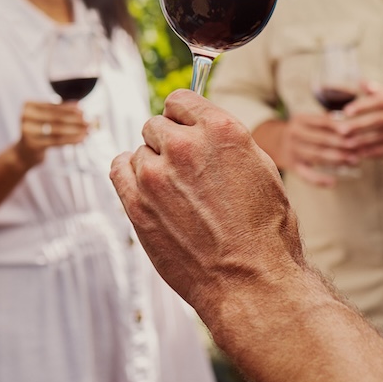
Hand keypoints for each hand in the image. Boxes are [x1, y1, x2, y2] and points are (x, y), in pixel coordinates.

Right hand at [13, 101, 89, 168]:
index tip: (83, 110)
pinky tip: (81, 139)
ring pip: (57, 130)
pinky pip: (56, 141)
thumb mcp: (45, 118)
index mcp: (28, 105)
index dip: (69, 108)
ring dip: (75, 130)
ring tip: (88, 131)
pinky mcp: (33, 145)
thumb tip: (79, 104)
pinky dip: (71, 140)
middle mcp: (25, 116)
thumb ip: (59, 110)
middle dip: (75, 120)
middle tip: (89, 121)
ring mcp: (27, 131)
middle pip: (56, 118)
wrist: (23, 153)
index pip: (53, 106)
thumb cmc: (38, 131)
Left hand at [111, 90, 305, 312]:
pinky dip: (129, 174)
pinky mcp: (136, 204)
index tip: (185, 128)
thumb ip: (225, 141)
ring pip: (139, 151)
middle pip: (156, 125)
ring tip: (176, 193)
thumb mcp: (260, 168)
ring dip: (153, 164)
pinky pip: (118, 169)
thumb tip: (201, 127)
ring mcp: (156, 175)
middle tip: (185, 169)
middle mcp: (185, 146)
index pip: (181, 100)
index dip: (184, 115)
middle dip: (169, 142)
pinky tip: (146, 189)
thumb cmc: (264, 231)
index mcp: (221, 130)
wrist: (250, 281)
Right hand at [280, 112, 359, 186]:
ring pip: (316, 156)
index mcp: (300, 120)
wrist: (276, 142)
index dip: (336, 126)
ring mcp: (292, 151)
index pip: (320, 122)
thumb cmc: (304, 130)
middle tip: (357, 147)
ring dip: (336, 159)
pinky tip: (333, 183)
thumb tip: (350, 124)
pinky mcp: (292, 166)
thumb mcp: (310, 121)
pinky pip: (305, 175)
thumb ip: (328, 121)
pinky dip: (319, 180)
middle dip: (340, 144)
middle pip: (320, 140)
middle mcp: (293, 134)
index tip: (350, 130)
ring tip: (353, 161)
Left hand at [338, 83, 382, 159]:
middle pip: (379, 120)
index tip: (346, 111)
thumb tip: (362, 82)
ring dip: (364, 141)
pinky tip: (361, 154)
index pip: (380, 102)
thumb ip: (381, 90)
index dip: (363, 106)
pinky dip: (375, 153)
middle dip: (359, 126)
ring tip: (347, 144)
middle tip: (341, 130)